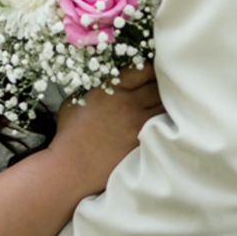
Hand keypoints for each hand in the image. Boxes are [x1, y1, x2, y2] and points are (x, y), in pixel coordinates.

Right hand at [51, 63, 163, 195]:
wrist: (71, 167)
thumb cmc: (70, 133)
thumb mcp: (77, 100)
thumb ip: (97, 86)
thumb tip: (111, 78)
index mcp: (111, 89)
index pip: (143, 69)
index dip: (150, 68)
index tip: (151, 70)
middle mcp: (127, 104)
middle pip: (158, 85)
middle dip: (161, 83)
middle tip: (162, 84)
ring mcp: (137, 124)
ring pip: (164, 105)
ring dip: (166, 102)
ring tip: (166, 102)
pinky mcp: (142, 142)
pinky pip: (162, 125)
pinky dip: (164, 121)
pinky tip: (163, 120)